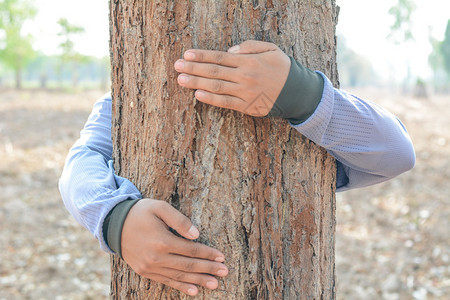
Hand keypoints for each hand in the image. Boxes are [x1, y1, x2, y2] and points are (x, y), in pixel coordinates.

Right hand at [121, 199, 227, 295]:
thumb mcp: (160, 207)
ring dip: (198, 281)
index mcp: (163, 241)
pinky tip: (194, 290)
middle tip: (225, 273)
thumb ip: (180, 220)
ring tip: (215, 284)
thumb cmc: (141, 212)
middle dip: (209, 269)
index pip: (192, 250)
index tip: (222, 257)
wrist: (114, 224)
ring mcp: (150, 267)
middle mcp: (157, 257)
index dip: (208, 254)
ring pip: (179, 276)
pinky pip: (166, 281)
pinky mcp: (145, 272)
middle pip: (188, 266)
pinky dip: (181, 287)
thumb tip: (197, 235)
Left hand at [174, 40, 290, 116]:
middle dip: (193, 68)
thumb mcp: (271, 49)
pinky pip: (226, 103)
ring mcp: (245, 92)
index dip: (201, 56)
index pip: (219, 57)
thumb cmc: (283, 69)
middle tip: (177, 66)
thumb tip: (229, 50)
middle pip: (214, 71)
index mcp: (249, 61)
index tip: (187, 55)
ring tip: (181, 80)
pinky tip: (198, 95)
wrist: (298, 92)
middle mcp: (244, 76)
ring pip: (216, 86)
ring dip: (196, 83)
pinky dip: (211, 99)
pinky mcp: (247, 107)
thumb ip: (250, 46)